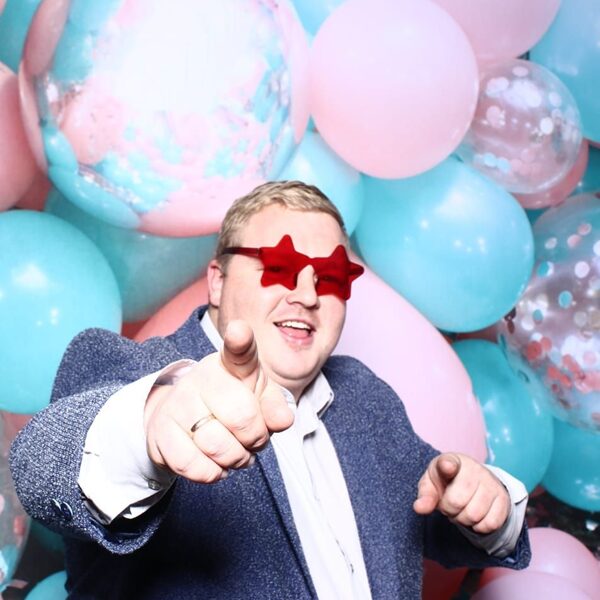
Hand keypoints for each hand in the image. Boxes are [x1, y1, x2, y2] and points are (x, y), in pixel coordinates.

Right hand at [144, 320, 293, 482]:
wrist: (182, 420)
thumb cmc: (230, 404)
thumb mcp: (258, 398)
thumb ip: (275, 406)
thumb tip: (283, 420)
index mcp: (231, 364)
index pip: (239, 351)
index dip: (239, 340)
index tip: (239, 331)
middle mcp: (202, 377)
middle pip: (241, 417)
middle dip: (256, 439)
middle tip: (254, 440)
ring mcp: (178, 403)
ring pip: (217, 446)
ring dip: (236, 459)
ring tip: (236, 454)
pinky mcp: (161, 432)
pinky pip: (193, 465)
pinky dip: (211, 473)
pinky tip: (214, 464)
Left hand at [413, 453, 509, 533]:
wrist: (473, 480)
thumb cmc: (447, 482)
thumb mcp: (432, 484)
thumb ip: (425, 495)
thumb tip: (419, 508)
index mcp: (451, 461)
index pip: (449, 462)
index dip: (448, 466)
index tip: (448, 467)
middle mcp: (474, 469)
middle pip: (457, 502)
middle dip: (449, 510)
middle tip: (449, 506)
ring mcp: (490, 483)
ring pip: (474, 515)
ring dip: (463, 520)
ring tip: (461, 510)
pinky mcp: (503, 498)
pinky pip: (490, 523)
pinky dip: (479, 527)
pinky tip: (475, 517)